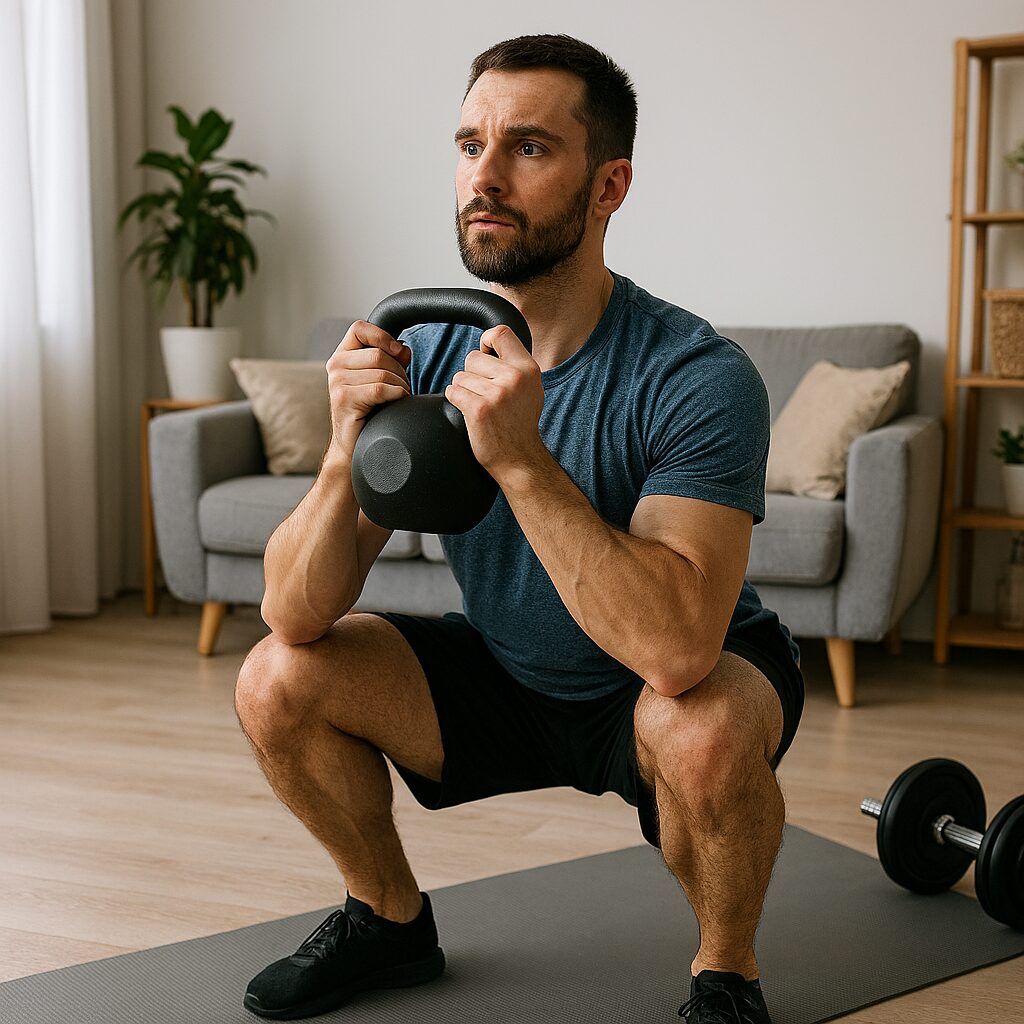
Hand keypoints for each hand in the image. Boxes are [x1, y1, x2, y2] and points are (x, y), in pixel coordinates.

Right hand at [325, 321, 411, 462]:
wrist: (354, 445)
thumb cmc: (369, 412)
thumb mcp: (378, 380)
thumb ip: (390, 360)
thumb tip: (404, 348)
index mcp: (342, 356)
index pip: (360, 328)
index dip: (382, 336)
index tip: (399, 352)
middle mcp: (335, 365)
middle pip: (379, 354)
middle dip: (399, 372)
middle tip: (401, 388)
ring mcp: (336, 382)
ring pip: (382, 372)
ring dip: (400, 386)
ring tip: (397, 398)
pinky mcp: (344, 398)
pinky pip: (380, 388)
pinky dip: (396, 396)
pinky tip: (395, 404)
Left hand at [444, 325, 544, 481]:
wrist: (519, 459)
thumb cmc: (519, 424)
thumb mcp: (530, 388)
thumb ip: (514, 365)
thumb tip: (490, 343)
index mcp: (528, 369)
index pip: (500, 333)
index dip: (486, 341)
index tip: (486, 355)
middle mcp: (514, 378)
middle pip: (473, 356)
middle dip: (472, 374)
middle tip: (485, 394)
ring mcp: (497, 393)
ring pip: (460, 376)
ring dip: (464, 390)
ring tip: (480, 406)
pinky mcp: (479, 409)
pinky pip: (453, 392)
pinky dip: (456, 401)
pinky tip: (470, 412)